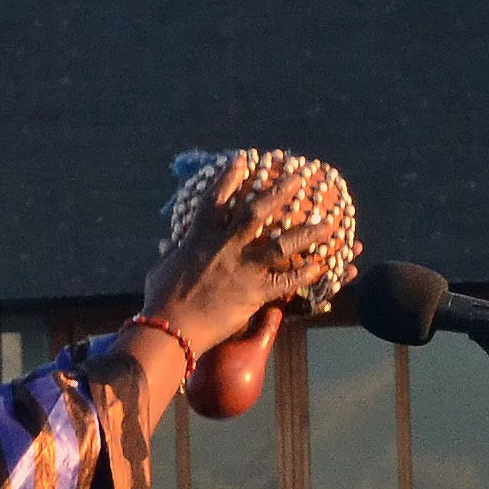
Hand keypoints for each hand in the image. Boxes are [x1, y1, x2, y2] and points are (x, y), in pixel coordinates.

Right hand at [141, 177, 332, 356]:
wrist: (170, 328)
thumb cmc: (159, 299)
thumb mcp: (161, 268)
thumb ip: (170, 253)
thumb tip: (164, 244)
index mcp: (199, 237)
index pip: (216, 198)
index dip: (229, 176)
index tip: (243, 160)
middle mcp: (225, 246)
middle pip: (257, 212)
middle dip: (279, 193)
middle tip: (299, 179)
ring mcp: (242, 269)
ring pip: (281, 245)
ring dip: (307, 233)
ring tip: (329, 224)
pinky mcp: (253, 293)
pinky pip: (285, 282)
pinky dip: (304, 275)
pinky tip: (321, 268)